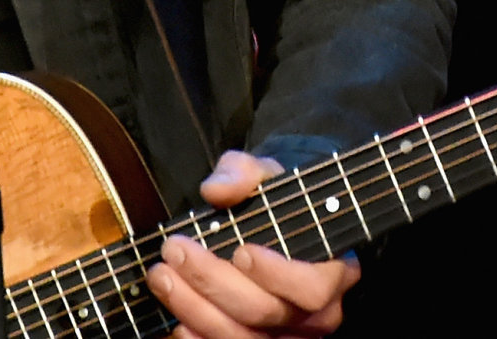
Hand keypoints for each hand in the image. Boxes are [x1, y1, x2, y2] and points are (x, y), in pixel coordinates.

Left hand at [143, 151, 359, 337]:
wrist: (274, 224)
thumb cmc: (276, 201)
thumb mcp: (265, 174)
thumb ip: (243, 173)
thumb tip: (216, 189)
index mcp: (334, 270)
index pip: (312, 288)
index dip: (276, 275)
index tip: (240, 251)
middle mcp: (317, 314)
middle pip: (266, 313)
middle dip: (214, 282)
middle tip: (175, 251)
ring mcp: (288, 337)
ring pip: (241, 337)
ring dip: (195, 309)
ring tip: (163, 276)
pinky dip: (197, 338)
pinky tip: (174, 317)